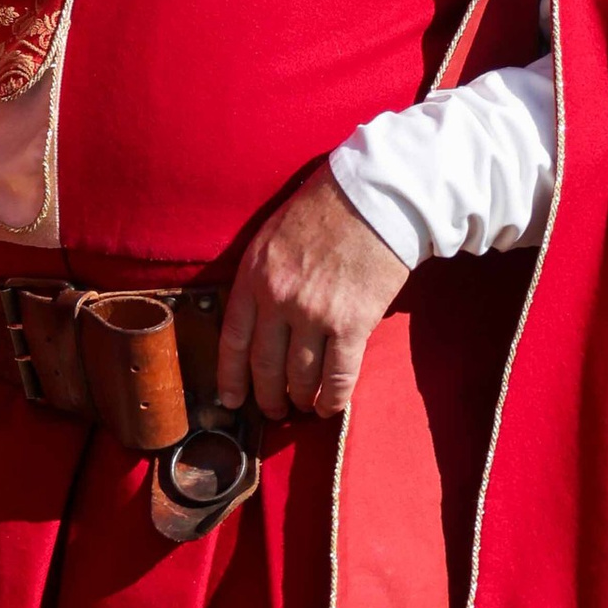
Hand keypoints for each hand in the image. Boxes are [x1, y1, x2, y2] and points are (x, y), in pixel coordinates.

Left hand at [217, 166, 409, 420]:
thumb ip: (260, 277)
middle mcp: (278, 299)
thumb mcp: (273, 236)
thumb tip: (257, 319)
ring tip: (302, 407)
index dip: (230, 377)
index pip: (232, 339)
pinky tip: (329, 407)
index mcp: (254, 275)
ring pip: (300, 377)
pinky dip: (332, 398)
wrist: (377, 197)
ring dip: (299, 399)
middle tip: (273, 410)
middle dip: (267, 397)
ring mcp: (315, 313)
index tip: (232, 399)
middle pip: (264, 366)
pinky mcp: (352, 323)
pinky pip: (338, 375)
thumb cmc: (327, 210)